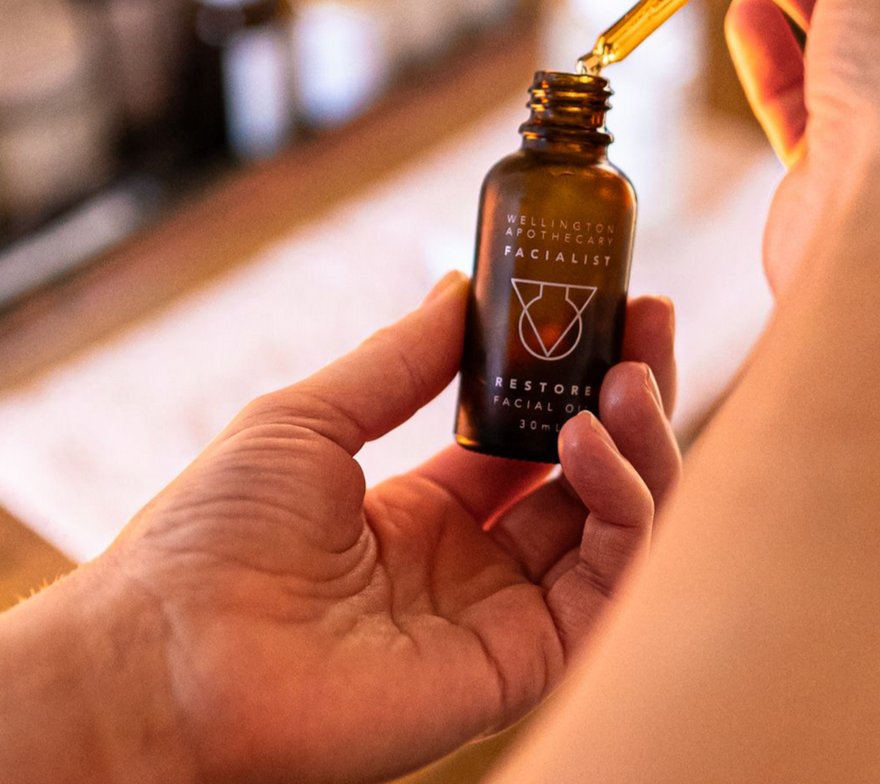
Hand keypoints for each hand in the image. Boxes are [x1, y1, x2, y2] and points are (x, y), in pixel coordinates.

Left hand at [0, 274, 677, 783]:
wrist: (160, 660)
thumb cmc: (211, 538)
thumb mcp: (311, 419)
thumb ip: (400, 360)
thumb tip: (460, 288)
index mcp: (430, 505)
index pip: (536, 434)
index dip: (577, 373)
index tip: (612, 305)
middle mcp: (478, 558)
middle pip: (591, 473)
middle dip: (631, 394)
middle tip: (649, 321)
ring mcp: (503, 610)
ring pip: (619, 525)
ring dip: (638, 443)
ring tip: (625, 379)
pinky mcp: (521, 660)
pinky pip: (607, 585)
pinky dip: (620, 507)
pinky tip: (586, 441)